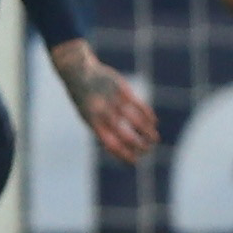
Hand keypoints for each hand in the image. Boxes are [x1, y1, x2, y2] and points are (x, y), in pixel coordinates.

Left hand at [51, 39, 159, 163]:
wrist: (77, 72)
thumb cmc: (83, 99)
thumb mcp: (87, 117)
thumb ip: (102, 131)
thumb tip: (119, 151)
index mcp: (93, 123)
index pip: (113, 145)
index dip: (126, 156)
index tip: (135, 161)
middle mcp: (104, 113)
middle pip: (127, 136)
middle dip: (141, 146)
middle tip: (148, 150)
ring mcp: (114, 101)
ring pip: (137, 121)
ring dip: (149, 133)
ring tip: (154, 139)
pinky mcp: (123, 89)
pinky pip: (140, 106)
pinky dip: (149, 116)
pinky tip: (153, 122)